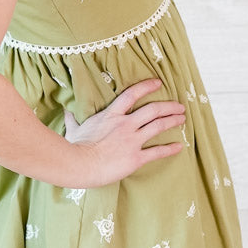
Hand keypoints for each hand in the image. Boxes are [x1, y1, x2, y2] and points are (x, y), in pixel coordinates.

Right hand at [64, 77, 184, 186]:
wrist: (79, 165)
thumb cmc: (75, 147)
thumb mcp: (73, 129)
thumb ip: (72, 119)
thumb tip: (65, 111)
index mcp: (111, 115)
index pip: (132, 94)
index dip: (147, 87)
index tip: (158, 83)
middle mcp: (125, 124)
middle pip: (153, 109)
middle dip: (169, 106)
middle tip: (179, 106)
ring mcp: (132, 141)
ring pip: (158, 126)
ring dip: (172, 121)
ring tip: (182, 118)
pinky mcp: (136, 158)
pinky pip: (157, 152)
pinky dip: (170, 149)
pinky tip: (179, 146)